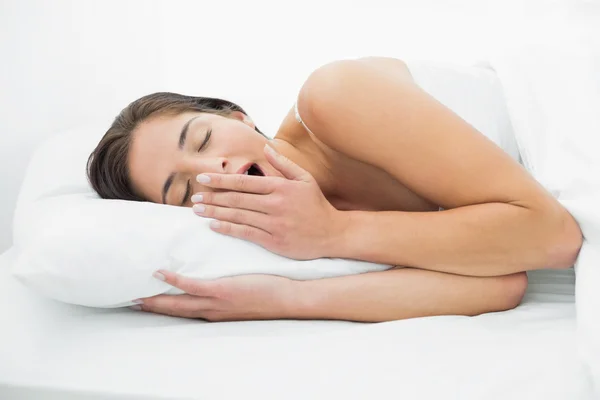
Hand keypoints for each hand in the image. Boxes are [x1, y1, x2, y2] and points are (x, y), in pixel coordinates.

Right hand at [134, 270, 299, 320]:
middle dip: (153, 307)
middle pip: (175, 311)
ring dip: (156, 299)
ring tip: (135, 293)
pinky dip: (175, 281)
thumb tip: (217, 276)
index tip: (146, 303)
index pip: (186, 311)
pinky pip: (193, 286)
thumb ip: (227, 290)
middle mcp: (212, 312)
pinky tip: (161, 272)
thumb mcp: (244, 295)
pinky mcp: (223, 291)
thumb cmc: (270, 293)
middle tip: (130, 301)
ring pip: (178, 303)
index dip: (165, 308)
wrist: (289, 300)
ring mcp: (216, 302)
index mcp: (216, 312)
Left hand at [191, 144, 346, 259]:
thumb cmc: (317, 205)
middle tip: (194, 197)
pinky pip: (246, 233)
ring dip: (215, 213)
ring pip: (238, 216)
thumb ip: (283, 164)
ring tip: (197, 210)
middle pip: (237, 199)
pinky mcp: (274, 241)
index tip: (203, 178)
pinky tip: (214, 226)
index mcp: (280, 187)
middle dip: (213, 198)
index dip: (221, 180)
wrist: (333, 234)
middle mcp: (275, 204)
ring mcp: (274, 224)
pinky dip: (228, 229)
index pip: (244, 182)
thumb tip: (266, 148)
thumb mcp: (304, 179)